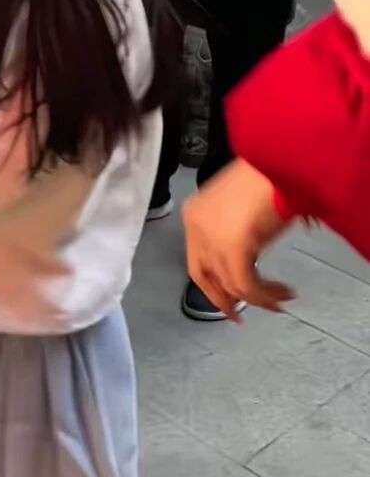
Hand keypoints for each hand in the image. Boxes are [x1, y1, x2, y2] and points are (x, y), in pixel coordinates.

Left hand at [182, 160, 295, 321]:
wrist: (277, 161)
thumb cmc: (263, 177)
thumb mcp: (238, 208)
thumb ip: (232, 233)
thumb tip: (245, 259)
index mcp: (194, 214)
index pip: (195, 262)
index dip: (211, 288)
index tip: (227, 303)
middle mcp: (196, 227)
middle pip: (205, 278)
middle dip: (226, 301)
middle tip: (242, 316)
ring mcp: (211, 238)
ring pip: (231, 285)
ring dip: (258, 298)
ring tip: (280, 297)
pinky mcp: (232, 248)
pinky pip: (247, 285)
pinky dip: (266, 295)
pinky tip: (282, 293)